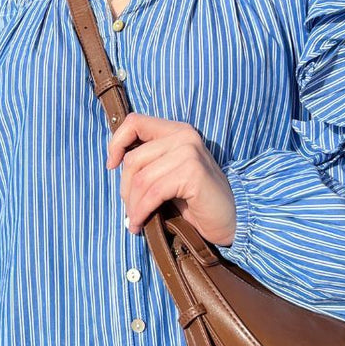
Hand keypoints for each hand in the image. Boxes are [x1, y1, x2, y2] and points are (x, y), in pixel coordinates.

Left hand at [105, 112, 236, 245]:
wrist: (233, 219)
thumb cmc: (197, 200)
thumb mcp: (170, 173)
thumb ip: (150, 162)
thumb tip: (114, 163)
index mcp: (177, 131)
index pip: (135, 122)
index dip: (116, 142)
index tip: (111, 165)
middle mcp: (184, 136)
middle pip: (134, 159)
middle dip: (125, 189)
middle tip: (130, 211)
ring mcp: (189, 152)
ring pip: (141, 178)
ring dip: (133, 205)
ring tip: (135, 221)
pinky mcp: (192, 173)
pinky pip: (153, 192)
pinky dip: (141, 211)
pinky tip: (140, 223)